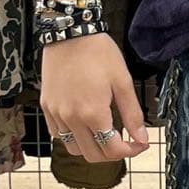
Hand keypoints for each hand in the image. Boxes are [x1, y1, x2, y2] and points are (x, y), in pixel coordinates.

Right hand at [40, 33, 150, 163]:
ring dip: (91, 148)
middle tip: (126, 141)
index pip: (112, 150)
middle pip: (93, 155)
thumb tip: (142, 138)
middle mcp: (71, 118)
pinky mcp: (46, 107)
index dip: (130, 151)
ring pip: (73, 149)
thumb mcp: (122, 81)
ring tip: (104, 134)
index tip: (140, 143)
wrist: (69, 33)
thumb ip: (132, 114)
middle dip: (113, 153)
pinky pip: (58, 135)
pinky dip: (73, 137)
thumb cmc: (98, 53)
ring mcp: (56, 114)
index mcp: (93, 113)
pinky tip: (84, 124)